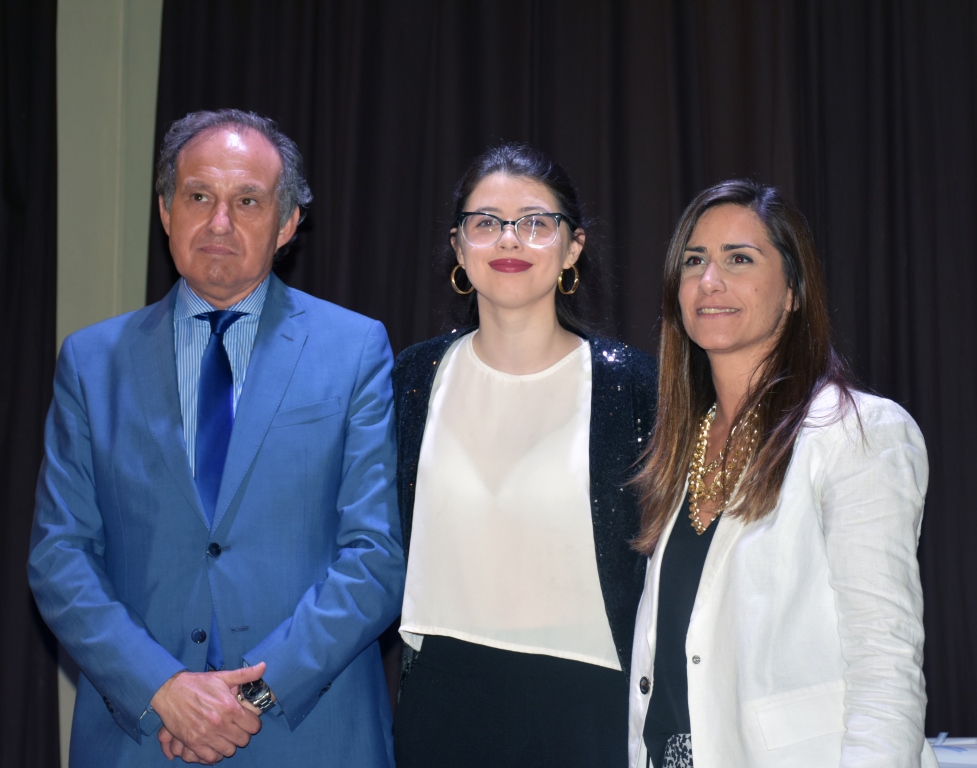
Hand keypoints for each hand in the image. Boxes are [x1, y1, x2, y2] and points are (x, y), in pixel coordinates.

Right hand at [151, 662, 265, 762]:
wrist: (170, 691)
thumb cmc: (198, 683)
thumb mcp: (222, 676)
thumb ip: (245, 675)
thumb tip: (264, 666)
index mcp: (230, 707)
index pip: (254, 726)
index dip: (252, 723)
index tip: (246, 721)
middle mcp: (220, 723)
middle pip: (243, 741)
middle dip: (242, 734)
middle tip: (235, 728)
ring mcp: (206, 735)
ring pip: (229, 751)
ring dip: (229, 744)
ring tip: (225, 736)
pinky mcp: (193, 743)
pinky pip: (211, 757)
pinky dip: (214, 754)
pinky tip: (213, 744)